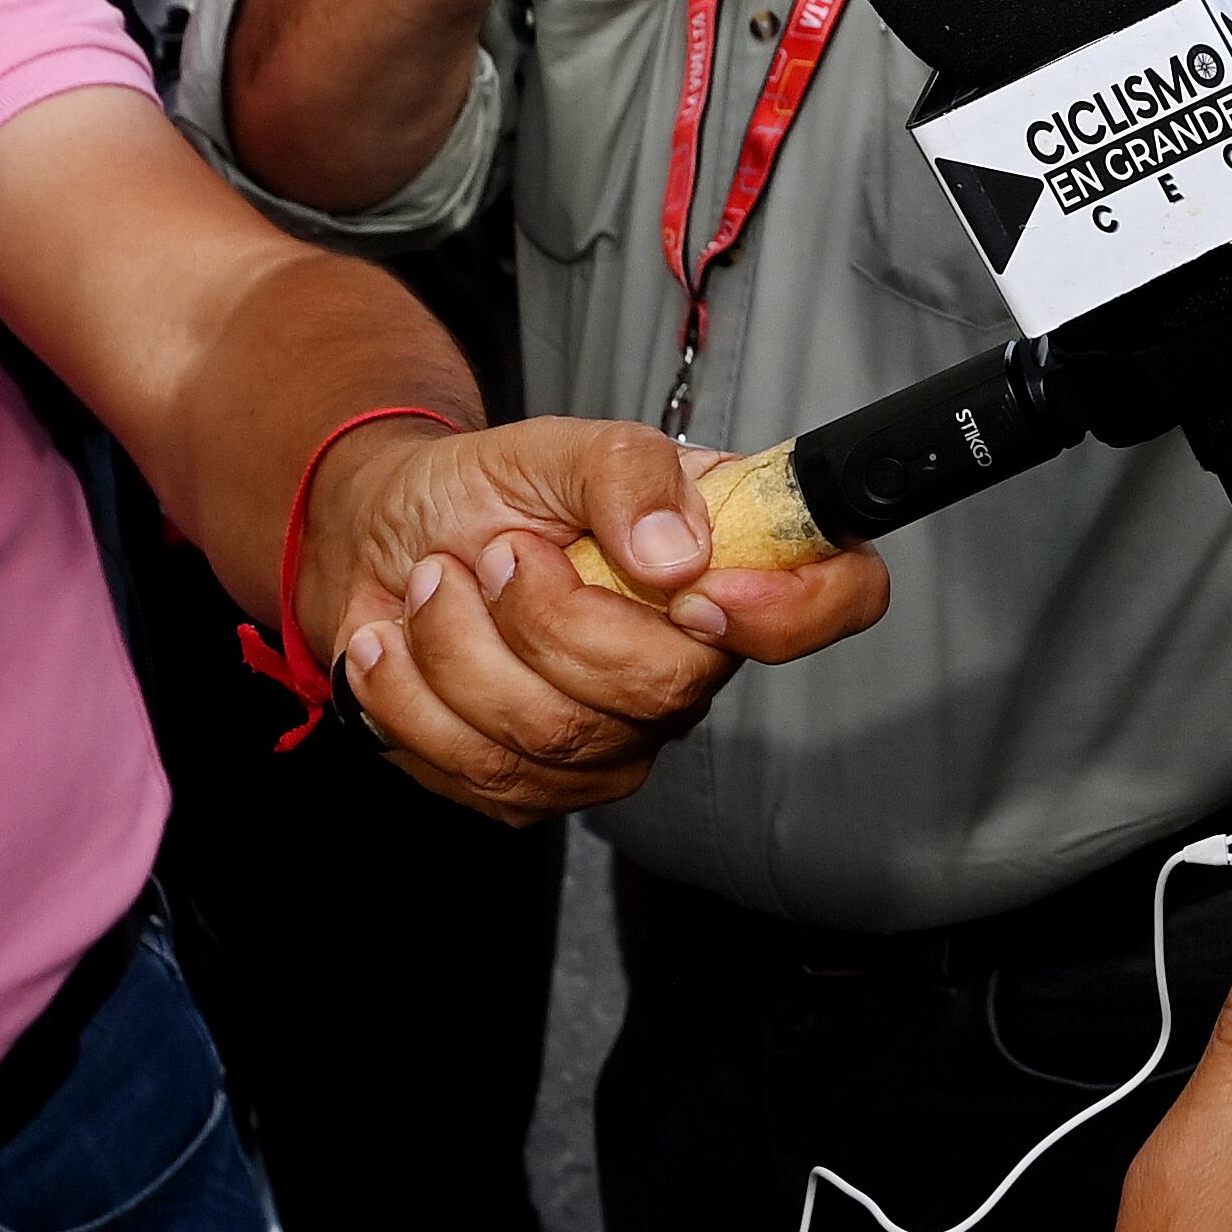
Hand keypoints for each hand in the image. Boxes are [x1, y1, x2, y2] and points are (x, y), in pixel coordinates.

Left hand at [303, 415, 889, 822]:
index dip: (793, 609)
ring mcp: (621, 734)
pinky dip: (412, 694)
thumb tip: (676, 551)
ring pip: (557, 736)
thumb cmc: (488, 489)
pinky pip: (482, 771)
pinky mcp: (536, 786)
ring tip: (438, 583)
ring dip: (461, 644)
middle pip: (665, 686)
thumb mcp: (558, 444)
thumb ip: (627, 471)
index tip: (696, 589)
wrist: (387, 539)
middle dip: (546, 614)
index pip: (843, 595)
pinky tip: (401, 643)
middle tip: (499, 551)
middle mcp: (694, 657)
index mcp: (731, 560)